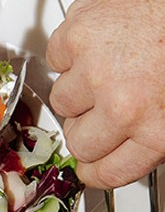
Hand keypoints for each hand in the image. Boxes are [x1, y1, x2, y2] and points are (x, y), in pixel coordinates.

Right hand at [46, 0, 164, 187]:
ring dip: (79, 89)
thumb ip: (158, 129)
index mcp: (158, 128)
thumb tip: (128, 150)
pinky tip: (99, 41)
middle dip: (88, 128)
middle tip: (100, 112)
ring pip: (62, 101)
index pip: (109, 173)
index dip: (97, 172)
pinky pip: (55, 60)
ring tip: (106, 67)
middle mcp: (122, 105)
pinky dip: (71, 52)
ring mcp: (94, 72)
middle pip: (79, 141)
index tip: (91, 168)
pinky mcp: (75, 38)